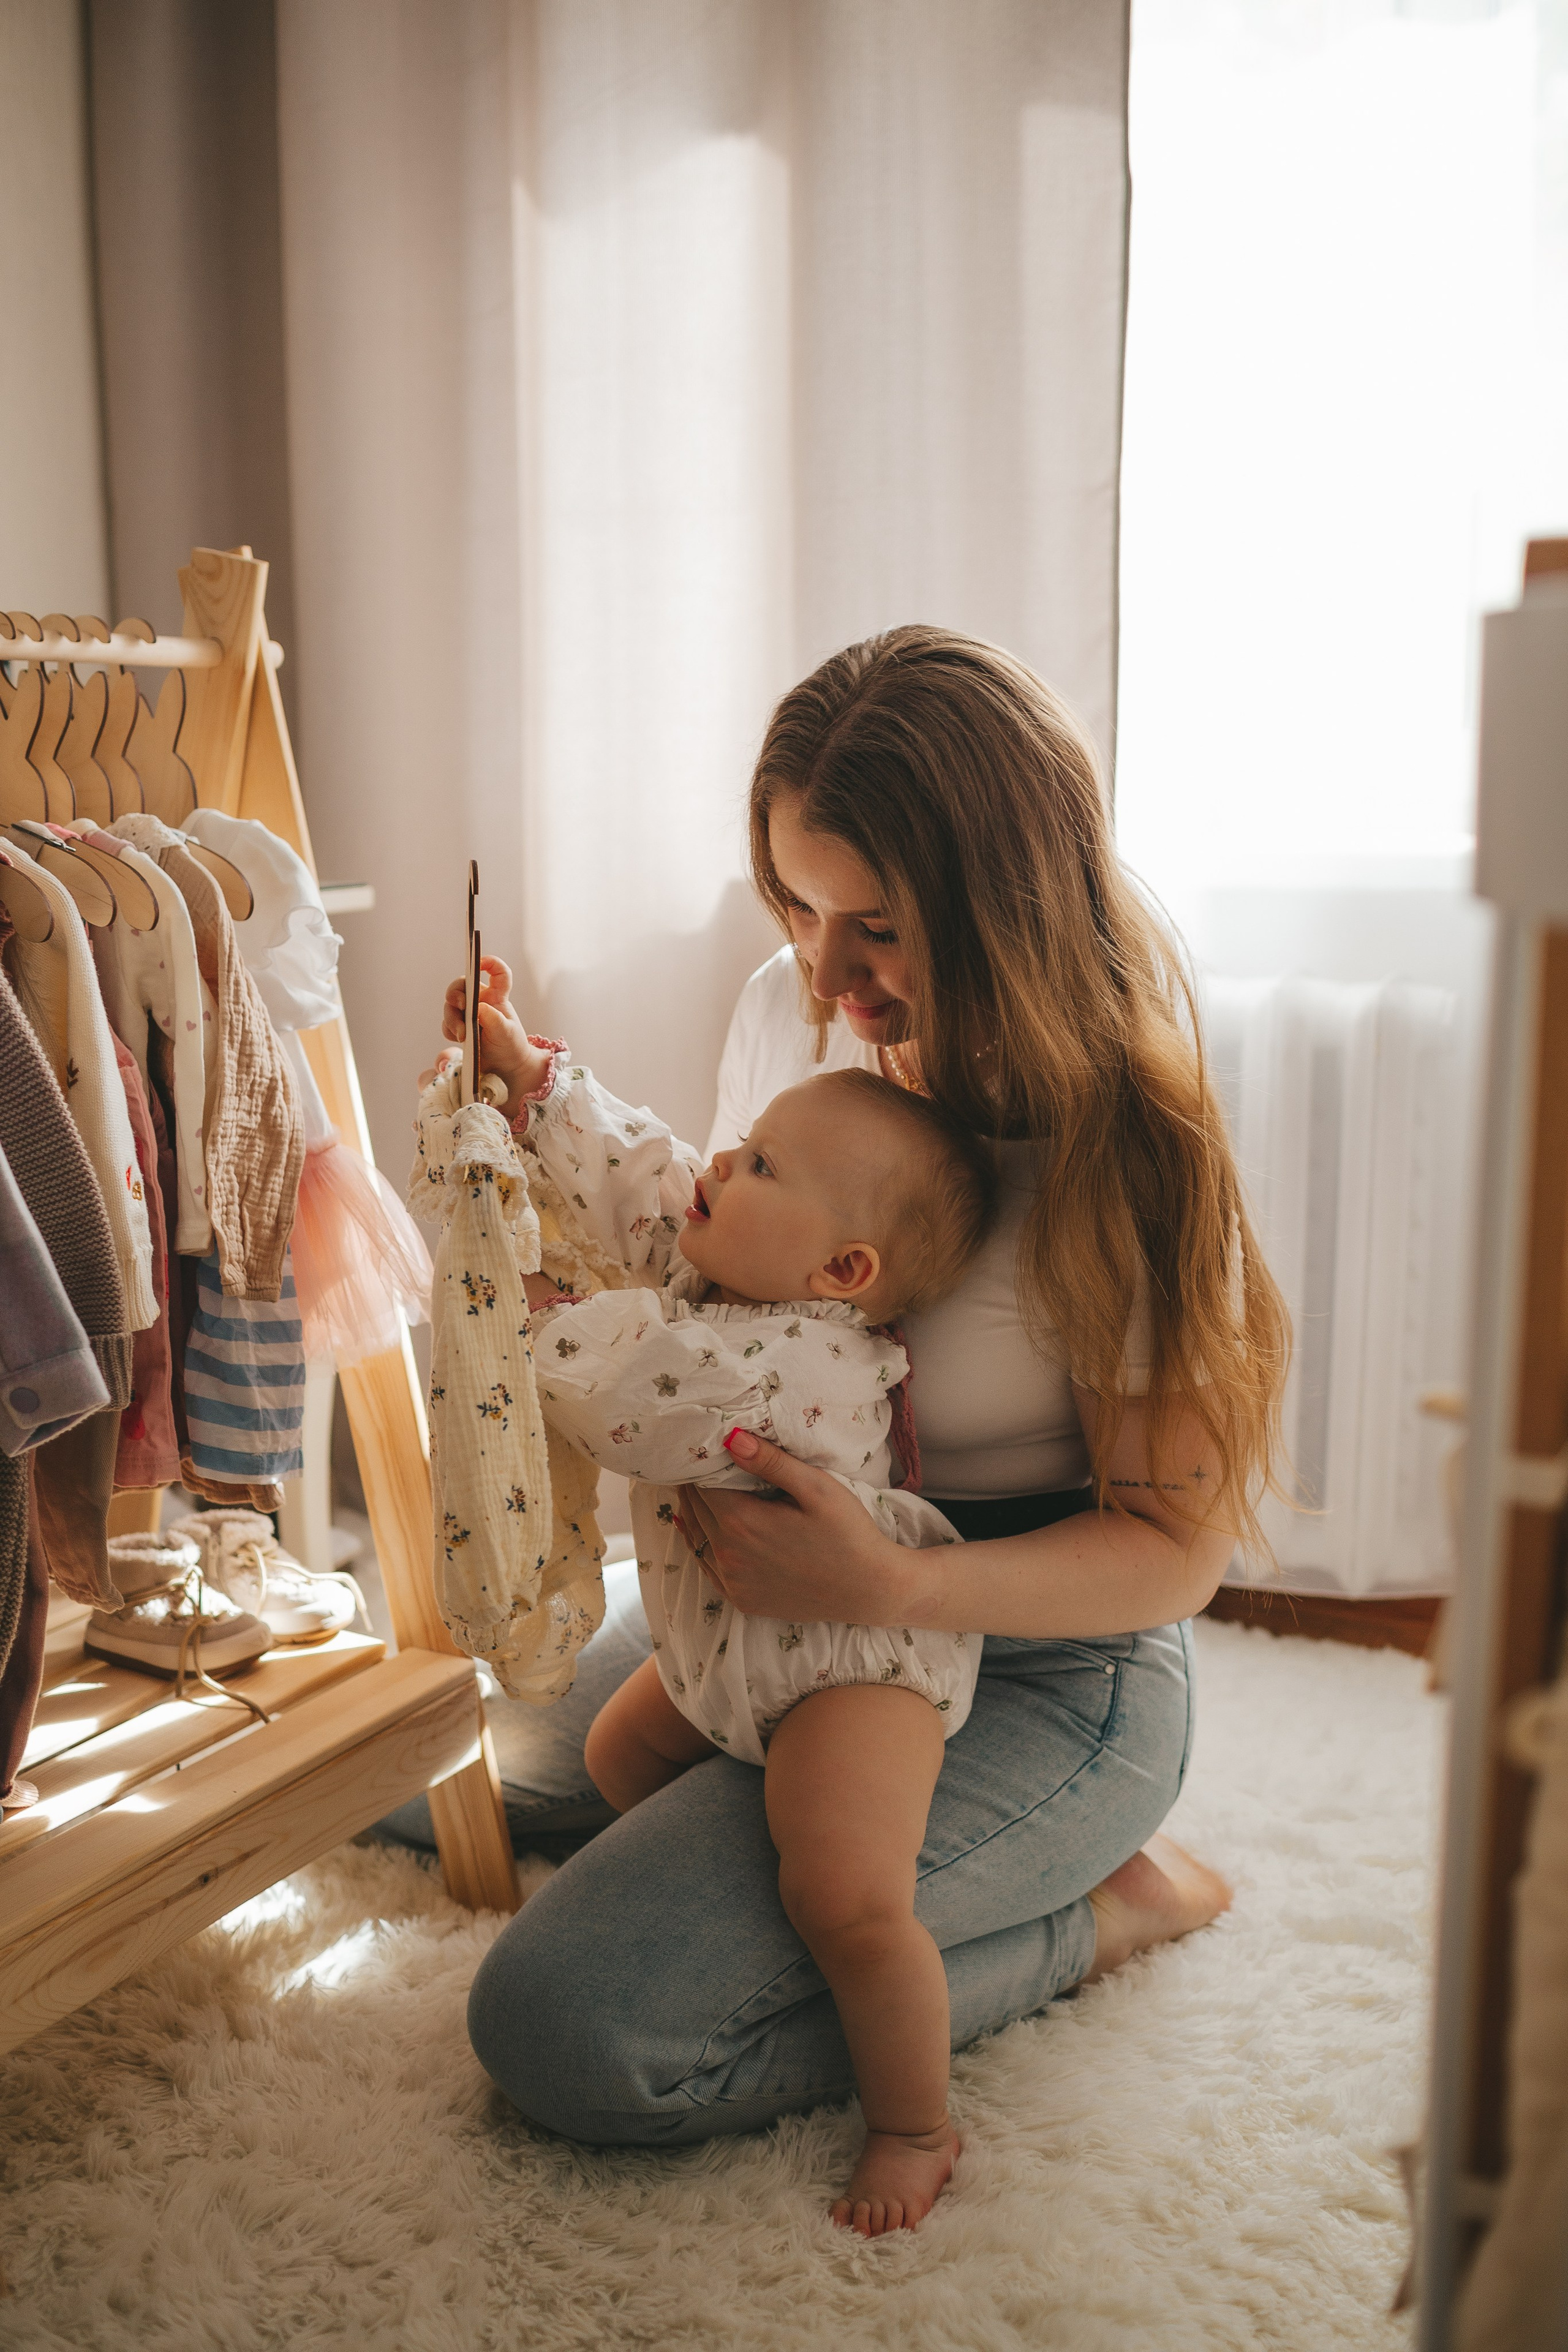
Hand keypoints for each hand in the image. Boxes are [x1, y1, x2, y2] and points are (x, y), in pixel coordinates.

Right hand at [439, 954, 549, 1116]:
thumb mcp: (506, 1032)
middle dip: (456, 994)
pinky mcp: (459, 1027)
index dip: (490, 964)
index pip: (498, 973)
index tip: (479, 963)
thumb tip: (476, 1008)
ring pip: (450, 1006)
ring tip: (461, 1034)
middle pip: (461, 986)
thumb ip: (493, 1018)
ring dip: (452, 1017)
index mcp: (497, 997)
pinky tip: (457, 1038)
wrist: (505, 1068)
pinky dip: (449, 1030)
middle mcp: (481, 1001)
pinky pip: (447, 1023)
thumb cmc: (510, 1046)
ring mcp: (468, 1014)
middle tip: (460, 1005)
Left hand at [677, 1429, 920, 1627]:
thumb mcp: (817, 1488)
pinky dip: (700, 1544)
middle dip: (693, 1484)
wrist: (869, 1589)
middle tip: (696, 1463)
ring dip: (692, 1512)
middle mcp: (728, 1555)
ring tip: (694, 1488)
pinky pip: (706, 1567)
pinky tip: (698, 1529)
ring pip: (695, 1537)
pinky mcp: (741, 1600)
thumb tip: (730, 1438)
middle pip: (693, 1509)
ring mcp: (733, 1582)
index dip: (700, 1463)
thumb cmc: (848, 1533)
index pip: (700, 1484)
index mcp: (742, 1522)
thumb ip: (771, 1462)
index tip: (703, 1447)